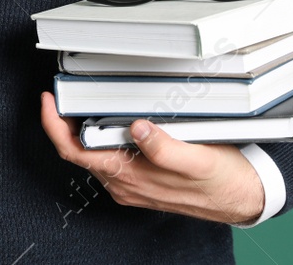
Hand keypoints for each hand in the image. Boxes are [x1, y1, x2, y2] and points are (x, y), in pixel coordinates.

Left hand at [39, 90, 264, 224]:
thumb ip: (166, 149)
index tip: (49, 99)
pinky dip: (101, 136)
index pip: (74, 151)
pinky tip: (110, 119)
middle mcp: (125, 184)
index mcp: (130, 178)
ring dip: (82, 128)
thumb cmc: (223, 181)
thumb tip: (138, 129)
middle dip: (64, 122)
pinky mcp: (142, 180)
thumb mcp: (198, 161)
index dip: (54, 125)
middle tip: (60, 92)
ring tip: (80, 100)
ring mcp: (132, 184)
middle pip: (78, 151)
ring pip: (93, 154)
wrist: (244, 199)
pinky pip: (110, 158)